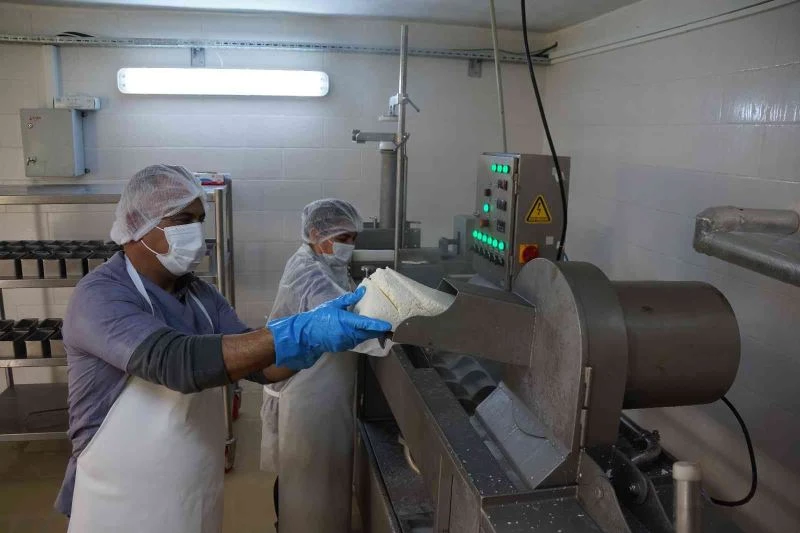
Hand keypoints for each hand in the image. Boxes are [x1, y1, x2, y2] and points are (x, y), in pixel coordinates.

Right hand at [267, 287, 390, 369]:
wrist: (306, 334)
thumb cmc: (319, 317)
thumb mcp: (334, 305)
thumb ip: (349, 299)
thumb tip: (362, 291)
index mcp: (346, 321)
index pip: (366, 324)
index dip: (378, 325)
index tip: (388, 326)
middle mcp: (348, 333)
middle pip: (368, 333)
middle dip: (377, 331)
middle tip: (386, 327)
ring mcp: (345, 342)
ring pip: (362, 338)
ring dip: (369, 334)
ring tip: (376, 328)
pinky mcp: (343, 346)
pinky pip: (355, 341)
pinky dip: (360, 337)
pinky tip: (361, 332)